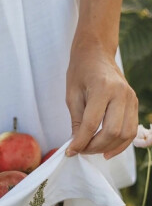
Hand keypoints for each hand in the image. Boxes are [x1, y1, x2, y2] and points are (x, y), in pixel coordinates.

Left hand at [66, 42, 137, 159]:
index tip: (71, 151)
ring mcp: (131, 98)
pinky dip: (121, 143)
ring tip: (92, 151)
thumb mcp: (72, 95)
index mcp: (102, 89)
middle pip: (112, 131)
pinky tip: (107, 149)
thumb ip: (76, 121)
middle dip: (94, 147)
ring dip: (108, 147)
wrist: (96, 54)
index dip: (81, 142)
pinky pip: (132, 130)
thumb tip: (77, 144)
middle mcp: (121, 94)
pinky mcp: (135, 103)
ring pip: (125, 134)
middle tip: (81, 151)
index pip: (91, 124)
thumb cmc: (81, 72)